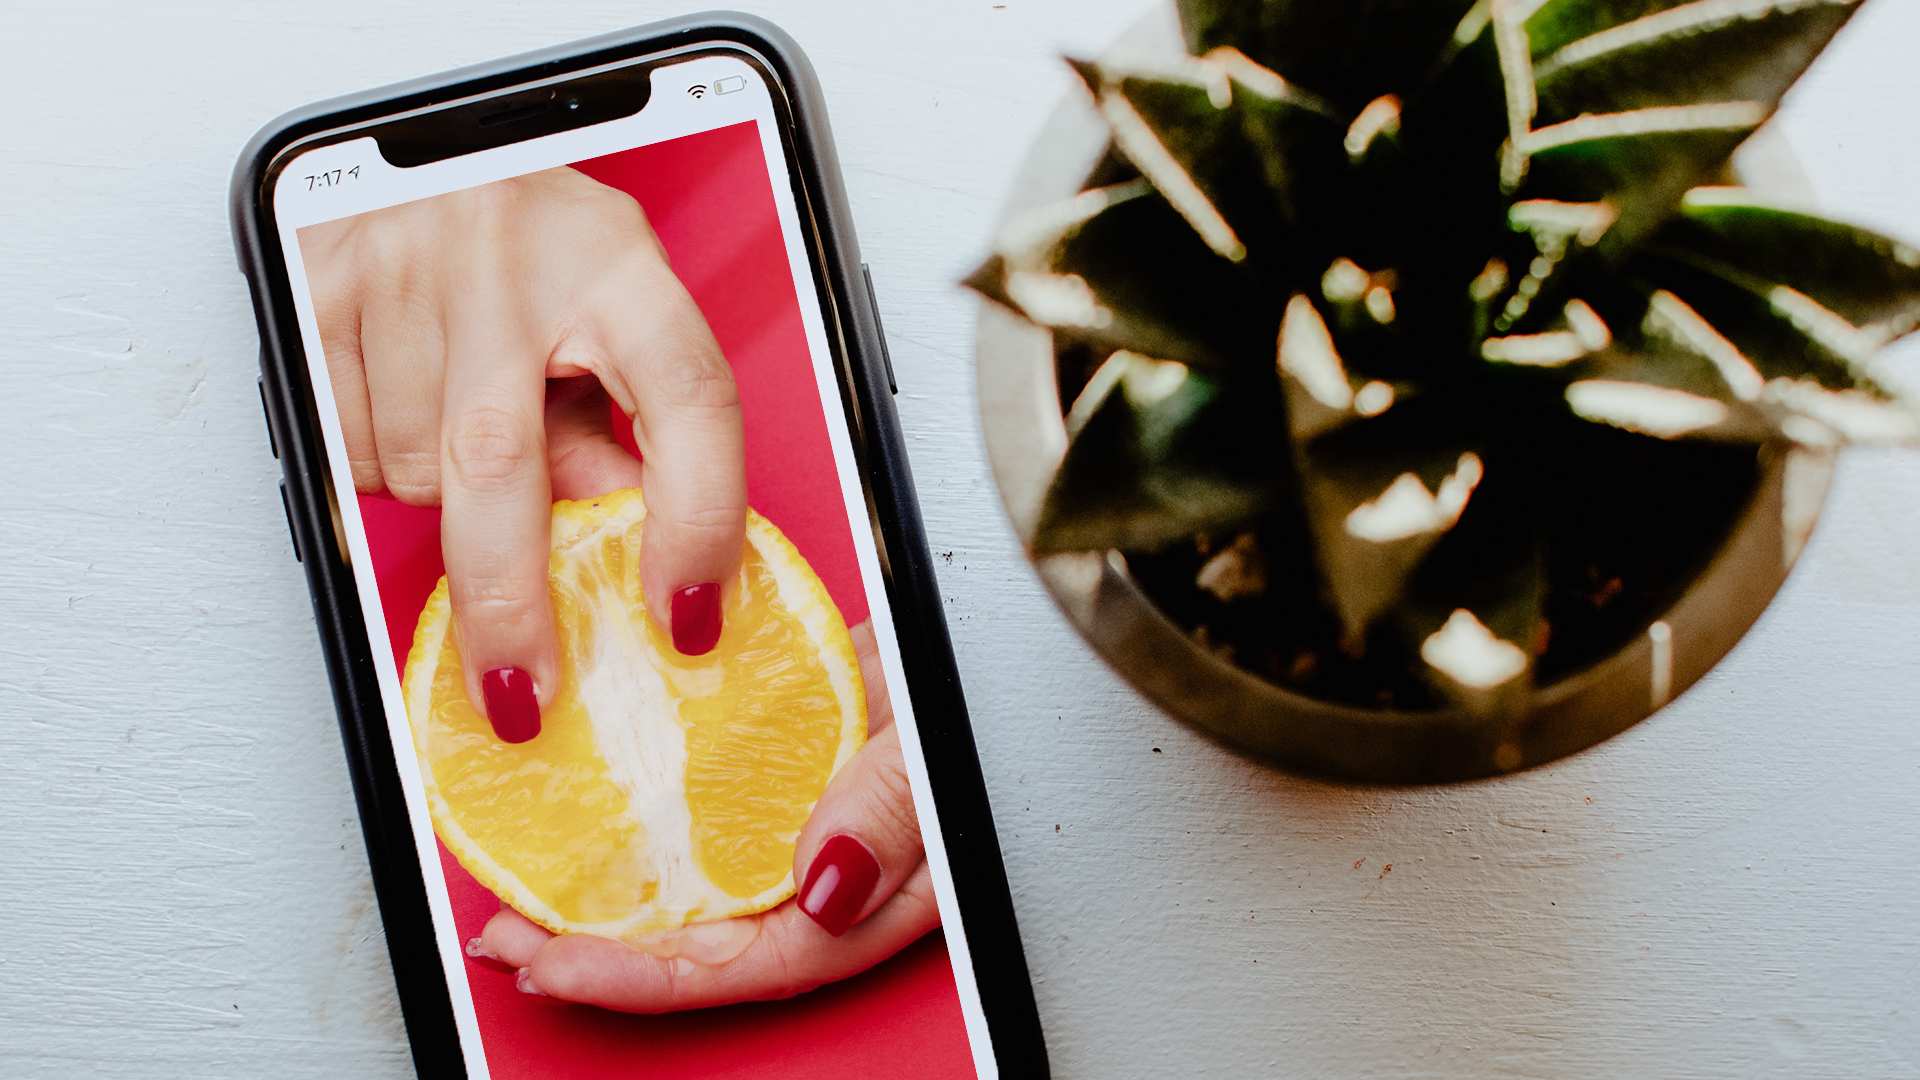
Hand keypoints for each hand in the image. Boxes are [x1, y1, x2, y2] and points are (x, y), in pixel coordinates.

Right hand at [301, 168, 744, 740]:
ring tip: (466, 415)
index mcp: (618, 262)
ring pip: (418, 467)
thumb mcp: (614, 311)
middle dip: (510, 602)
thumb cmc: (538, 240)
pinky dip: (375, 460)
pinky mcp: (319, 289)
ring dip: (443, 492)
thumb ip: (624, 422)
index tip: (686, 613)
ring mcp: (408, 271)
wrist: (425, 146)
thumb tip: (628, 553)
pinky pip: (345, 444)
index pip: (688, 403)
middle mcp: (513, 262)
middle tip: (521, 689)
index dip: (697, 522)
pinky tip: (405, 402)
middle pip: (503, 468)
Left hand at [467, 622, 940, 1010]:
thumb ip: (893, 810)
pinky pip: (698, 798)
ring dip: (605, 886)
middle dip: (598, 948)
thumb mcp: (945, 746)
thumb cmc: (989, 690)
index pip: (750, 958)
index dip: (649, 976)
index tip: (560, 967)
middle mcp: (823, 866)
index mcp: (873, 893)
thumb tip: (824, 881)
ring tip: (518, 887)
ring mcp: (796, 813)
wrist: (984, 622)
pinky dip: (636, 808)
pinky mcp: (775, 758)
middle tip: (507, 937)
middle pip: (704, 934)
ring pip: (691, 873)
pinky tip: (581, 800)